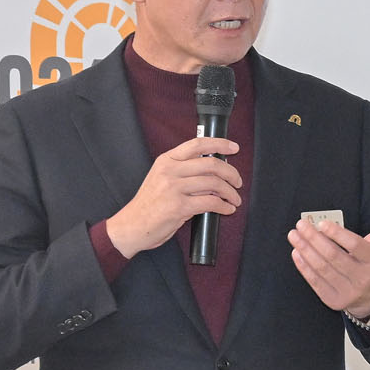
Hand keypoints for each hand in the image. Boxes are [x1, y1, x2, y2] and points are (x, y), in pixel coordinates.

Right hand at [105, 137, 243, 257]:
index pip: (197, 144)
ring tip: (234, 199)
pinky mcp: (179, 207)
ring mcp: (174, 188)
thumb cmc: (148, 205)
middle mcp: (170, 171)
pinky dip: (224, 206)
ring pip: (214, 183)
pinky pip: (210, 202)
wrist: (131, 226)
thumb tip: (213, 174)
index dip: (219, 144)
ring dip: (230, 192)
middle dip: (231, 173)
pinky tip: (227, 209)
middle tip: (237, 182)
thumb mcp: (161, 179)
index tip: (233, 148)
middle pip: (211, 164)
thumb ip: (183, 172)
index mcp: (166, 161)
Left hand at [288, 209, 369, 318]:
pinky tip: (297, 252)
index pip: (355, 246)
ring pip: (322, 268)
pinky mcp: (334, 300)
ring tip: (294, 236)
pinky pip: (315, 282)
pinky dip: (304, 266)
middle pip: (333, 256)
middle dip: (314, 239)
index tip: (321, 223)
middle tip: (301, 225)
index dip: (337, 234)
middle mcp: (362, 278)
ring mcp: (348, 292)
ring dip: (305, 250)